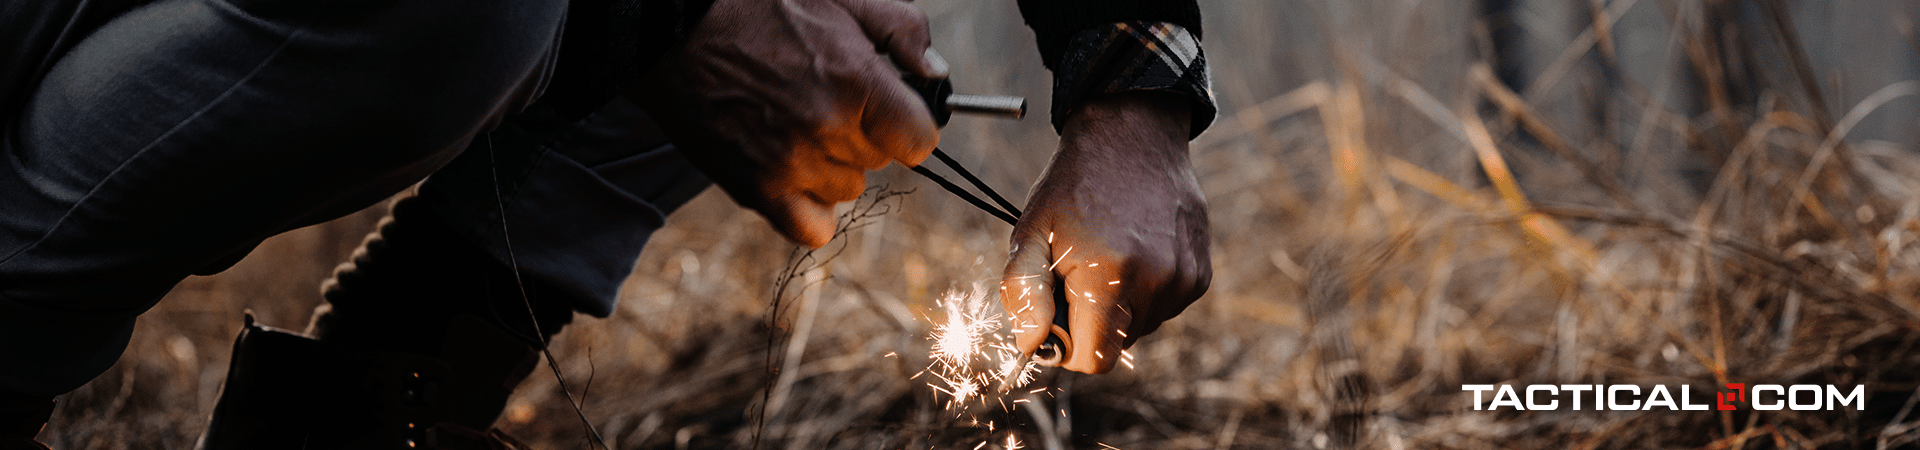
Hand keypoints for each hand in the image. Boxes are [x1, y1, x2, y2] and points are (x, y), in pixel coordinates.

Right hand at [628, 0, 946, 247]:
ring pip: (847, 188)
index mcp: (855, 82)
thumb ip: (902, 30)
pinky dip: (810, 208)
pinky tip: (796, 173)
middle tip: (827, 99)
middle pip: (881, 161)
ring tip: (799, 125)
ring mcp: (791, 166)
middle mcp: (827, 129)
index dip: (910, 124)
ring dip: (834, 165)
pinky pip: (811, 227)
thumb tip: (936, 73)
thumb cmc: (760, 7)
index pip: (920, 141)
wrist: (676, 31)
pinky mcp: (757, 190)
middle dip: (864, 133)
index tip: (893, 112)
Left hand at [999, 92, 1210, 373]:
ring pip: (1142, 326)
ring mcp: (1183, 278)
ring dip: (1121, 304)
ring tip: (1111, 253)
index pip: (1093, 359)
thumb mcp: (1031, 232)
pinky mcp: (1200, 274)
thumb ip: (1024, 293)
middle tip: (1081, 271)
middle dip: (1093, 320)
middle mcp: (1154, 281)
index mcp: (1108, 275)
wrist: (1132, 135)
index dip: (1069, 346)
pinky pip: (1165, 307)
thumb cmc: (1073, 186)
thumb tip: (1032, 345)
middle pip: (1117, 344)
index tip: (1058, 314)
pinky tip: (1138, 249)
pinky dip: (1147, 290)